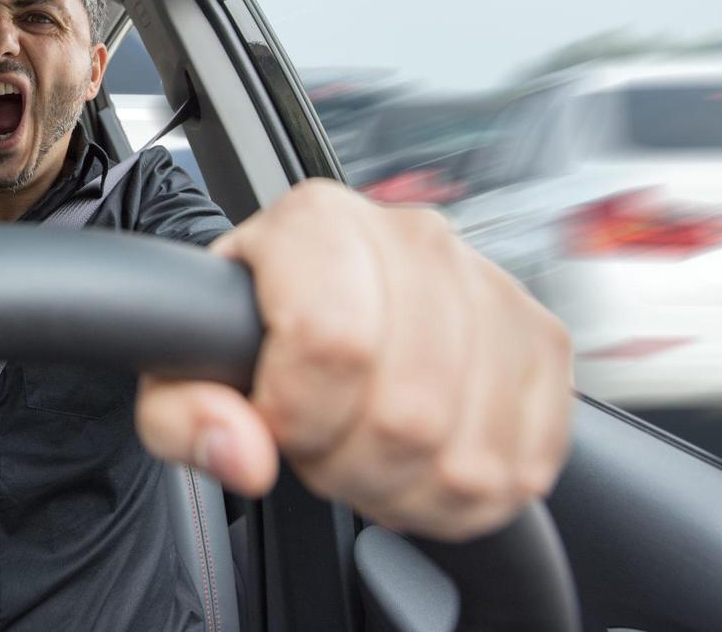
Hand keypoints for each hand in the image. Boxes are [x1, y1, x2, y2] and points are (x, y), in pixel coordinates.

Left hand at [136, 179, 573, 541]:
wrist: (314, 300)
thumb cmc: (248, 331)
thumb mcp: (178, 369)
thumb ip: (182, 414)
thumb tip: (243, 453)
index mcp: (317, 223)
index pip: (331, 340)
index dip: (297, 415)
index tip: (276, 422)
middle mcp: (414, 240)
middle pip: (408, 410)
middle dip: (348, 465)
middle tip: (317, 448)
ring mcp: (491, 288)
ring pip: (469, 451)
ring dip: (404, 489)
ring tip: (362, 456)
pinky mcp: (542, 341)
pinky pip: (525, 464)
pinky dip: (464, 497)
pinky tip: (417, 465)